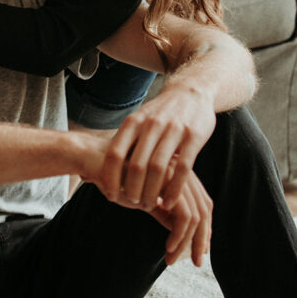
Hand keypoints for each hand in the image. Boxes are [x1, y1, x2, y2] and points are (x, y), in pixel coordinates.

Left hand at [99, 86, 216, 210]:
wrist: (192, 91)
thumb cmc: (160, 113)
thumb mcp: (139, 120)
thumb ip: (126, 141)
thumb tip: (103, 167)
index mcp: (133, 121)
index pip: (115, 153)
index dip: (110, 177)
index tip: (109, 195)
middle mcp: (151, 125)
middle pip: (136, 165)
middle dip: (132, 189)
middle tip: (133, 203)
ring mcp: (173, 130)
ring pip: (158, 169)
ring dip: (152, 192)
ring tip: (149, 205)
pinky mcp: (193, 137)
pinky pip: (182, 169)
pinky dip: (174, 189)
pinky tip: (168, 203)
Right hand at [114, 171, 212, 267]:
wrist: (95, 163)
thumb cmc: (118, 181)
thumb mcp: (146, 201)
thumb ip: (165, 212)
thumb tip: (183, 233)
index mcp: (180, 173)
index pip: (204, 204)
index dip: (206, 229)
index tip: (201, 251)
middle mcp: (182, 170)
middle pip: (205, 209)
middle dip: (201, 240)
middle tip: (197, 262)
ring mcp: (176, 174)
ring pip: (195, 216)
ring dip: (185, 243)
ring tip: (171, 259)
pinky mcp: (167, 183)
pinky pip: (183, 215)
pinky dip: (178, 236)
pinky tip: (167, 247)